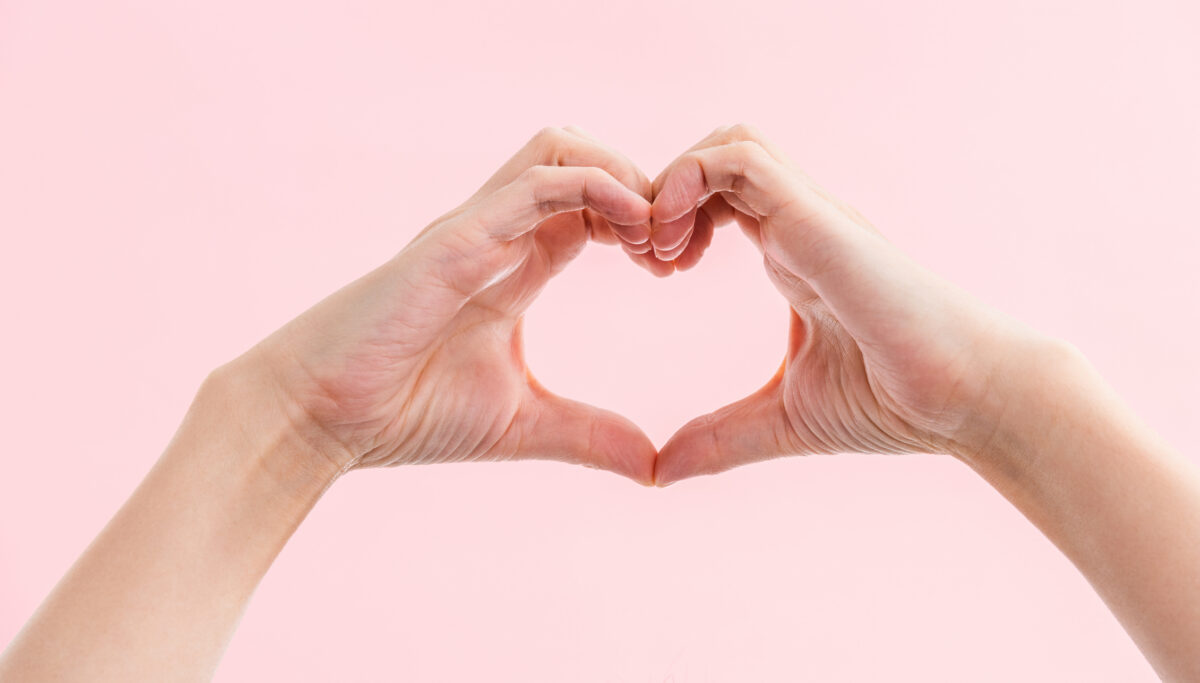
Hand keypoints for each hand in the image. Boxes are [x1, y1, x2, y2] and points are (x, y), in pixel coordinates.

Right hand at [231, 127, 659, 482]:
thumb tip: (655, 468)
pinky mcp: (455, 239)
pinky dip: (593, 188)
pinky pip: (534, 184)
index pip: (591, 207)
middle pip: (582, 157)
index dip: (641, 220)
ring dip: (621, 175)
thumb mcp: (523, 424)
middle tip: (674, 246)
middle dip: (643, 185)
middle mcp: (496, 233)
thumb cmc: (406, 414)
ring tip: (654, 233)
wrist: (321, 419)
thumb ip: (589, 435)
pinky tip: (631, 224)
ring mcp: (474, 228)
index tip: (675, 267)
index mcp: (513, 265)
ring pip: (560, 149)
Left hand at [650, 125, 1047, 484]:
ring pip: (729, 142)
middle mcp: (799, 222)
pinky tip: (680, 248)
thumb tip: (658, 474)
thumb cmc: (891, 404)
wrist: (966, 401)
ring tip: (662, 252)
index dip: (670, 219)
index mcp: (791, 252)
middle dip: (663, 194)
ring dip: (676, 184)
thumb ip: (720, 439)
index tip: (652, 271)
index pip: (718, 196)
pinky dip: (693, 183)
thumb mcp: (781, 420)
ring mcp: (811, 215)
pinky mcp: (818, 220)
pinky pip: (742, 160)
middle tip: (646, 257)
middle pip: (718, 156)